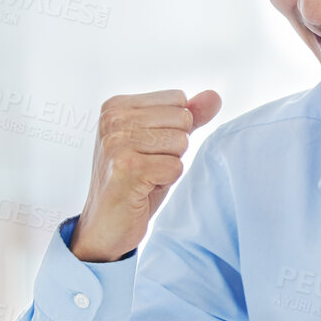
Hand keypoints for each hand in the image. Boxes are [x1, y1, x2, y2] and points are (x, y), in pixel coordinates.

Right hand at [70, 89, 221, 261]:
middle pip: (182, 119)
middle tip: (147, 166)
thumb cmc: (135, 182)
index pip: (178, 99)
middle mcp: (113, 119)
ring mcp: (117, 143)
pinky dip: (166, 181)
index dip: (174, 128)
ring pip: (181, 142)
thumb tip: (214, 96)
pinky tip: (143, 188)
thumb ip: (188, 116)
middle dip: (174, 147)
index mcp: (117, 106)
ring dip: (169, 165)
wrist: (106, 224)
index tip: (148, 149)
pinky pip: (175, 167)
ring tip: (145, 176)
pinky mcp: (127, 168)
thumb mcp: (162, 143)